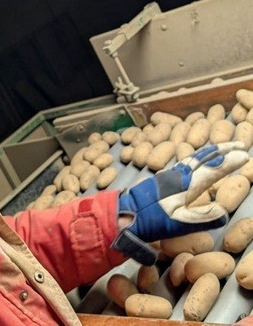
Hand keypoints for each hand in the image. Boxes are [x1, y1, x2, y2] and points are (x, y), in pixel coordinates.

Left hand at [113, 141, 248, 263]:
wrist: (127, 213)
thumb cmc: (153, 220)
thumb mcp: (179, 224)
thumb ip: (202, 218)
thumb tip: (224, 212)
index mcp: (187, 184)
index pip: (213, 169)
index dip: (230, 161)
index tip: (245, 155)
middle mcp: (180, 174)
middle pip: (204, 157)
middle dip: (223, 149)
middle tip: (240, 144)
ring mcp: (171, 173)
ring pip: (194, 156)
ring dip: (211, 150)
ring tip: (223, 147)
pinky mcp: (164, 176)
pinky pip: (185, 160)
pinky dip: (198, 155)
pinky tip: (198, 158)